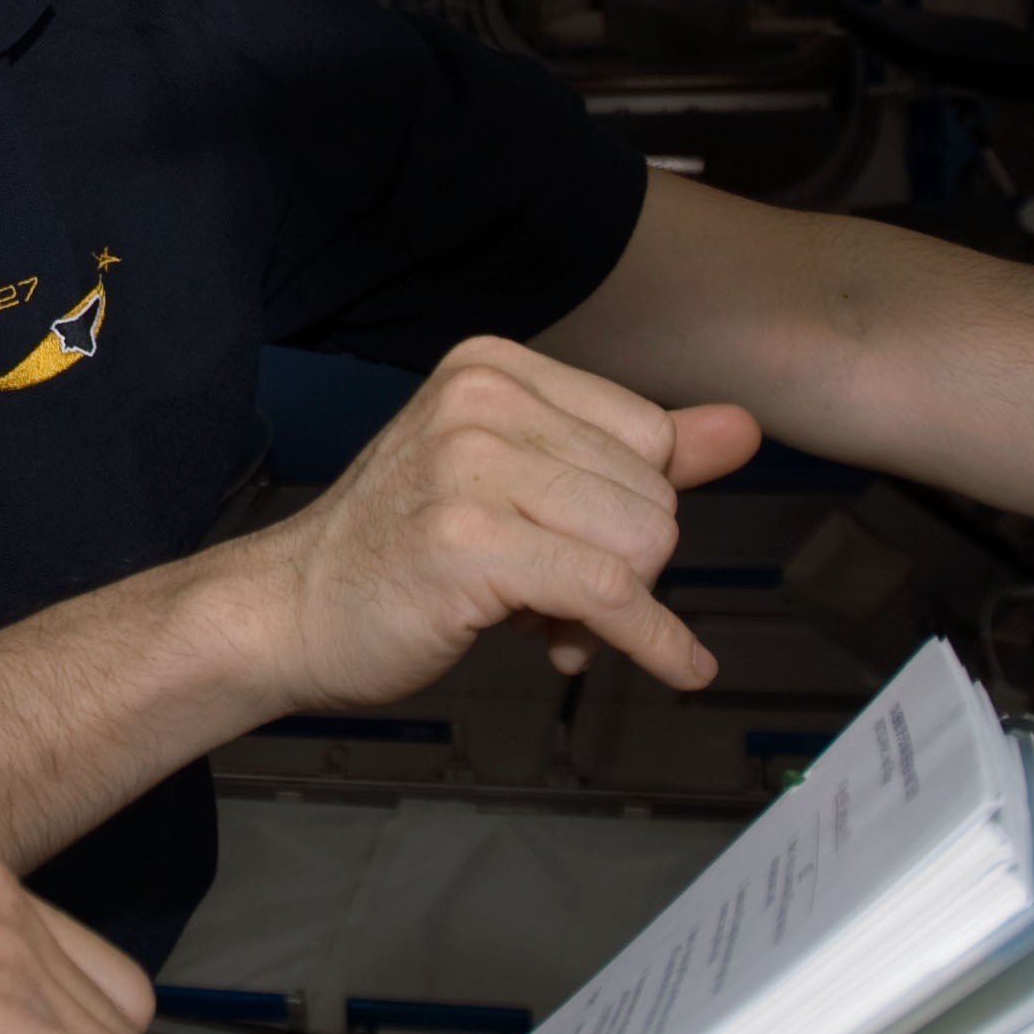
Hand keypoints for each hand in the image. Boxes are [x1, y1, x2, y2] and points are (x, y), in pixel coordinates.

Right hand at [231, 337, 757, 708]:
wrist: (291, 610)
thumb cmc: (398, 548)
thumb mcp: (517, 476)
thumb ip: (633, 450)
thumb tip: (742, 427)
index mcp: (492, 368)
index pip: (648, 435)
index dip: (630, 508)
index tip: (578, 545)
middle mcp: (480, 400)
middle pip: (652, 496)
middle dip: (624, 565)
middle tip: (554, 595)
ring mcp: (469, 467)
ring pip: (640, 547)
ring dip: (617, 608)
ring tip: (547, 616)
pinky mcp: (469, 543)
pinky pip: (613, 598)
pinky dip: (653, 643)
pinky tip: (673, 665)